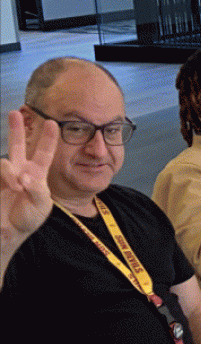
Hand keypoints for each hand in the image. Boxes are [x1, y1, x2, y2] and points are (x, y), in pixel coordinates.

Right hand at [1, 110, 56, 244]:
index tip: (53, 123)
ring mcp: (5, 175)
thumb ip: (37, 190)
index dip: (48, 139)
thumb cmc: (28, 218)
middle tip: (14, 112)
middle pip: (18, 146)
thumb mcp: (41, 206)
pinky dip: (5, 177)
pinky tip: (13, 186)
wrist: (9, 231)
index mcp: (37, 174)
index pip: (44, 153)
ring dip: (10, 173)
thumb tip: (24, 176)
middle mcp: (20, 171)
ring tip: (18, 187)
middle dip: (16, 129)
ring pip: (5, 161)